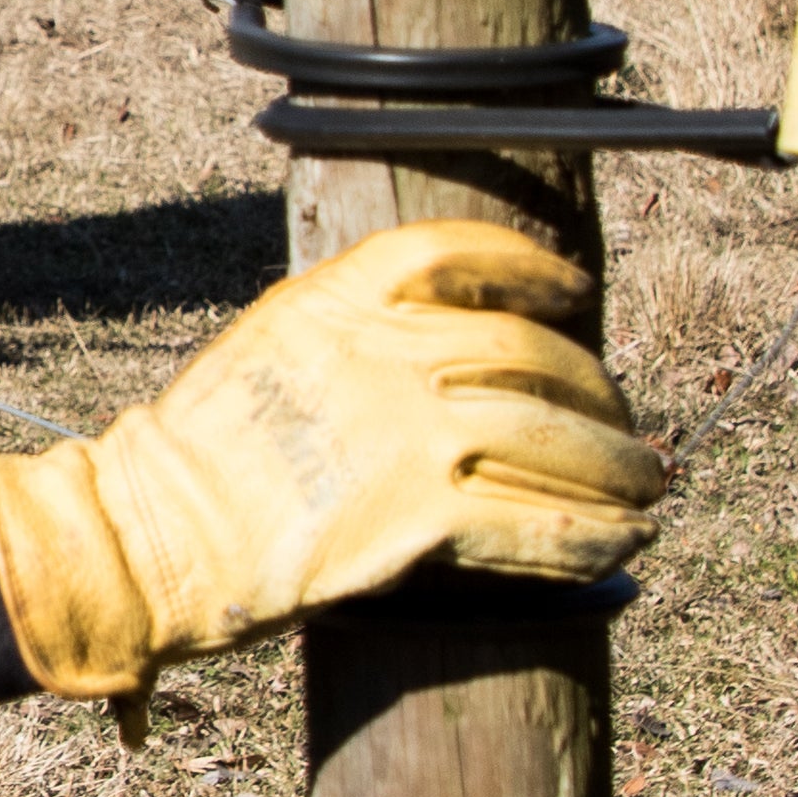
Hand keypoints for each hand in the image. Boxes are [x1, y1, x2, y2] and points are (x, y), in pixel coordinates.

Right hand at [0, 221, 662, 706]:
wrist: (148, 538)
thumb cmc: (190, 463)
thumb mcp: (264, 356)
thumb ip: (346, 345)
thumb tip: (429, 366)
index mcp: (335, 298)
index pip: (459, 252)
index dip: (530, 267)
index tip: (572, 290)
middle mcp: (383, 354)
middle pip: (529, 352)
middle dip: (593, 390)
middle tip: (625, 421)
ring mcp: (406, 436)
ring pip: (553, 438)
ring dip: (615, 466)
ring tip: (649, 486)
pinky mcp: (418, 521)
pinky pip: (536, 526)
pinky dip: (589, 538)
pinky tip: (619, 545)